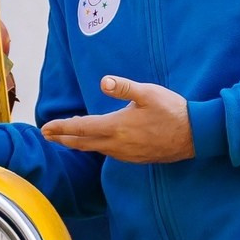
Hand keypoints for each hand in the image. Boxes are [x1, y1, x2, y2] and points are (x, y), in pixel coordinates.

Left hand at [39, 76, 192, 161]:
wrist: (194, 135)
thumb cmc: (172, 111)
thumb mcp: (149, 93)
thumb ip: (124, 87)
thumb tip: (104, 81)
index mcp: (117, 127)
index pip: (81, 128)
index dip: (61, 128)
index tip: (45, 128)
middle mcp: (117, 144)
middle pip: (82, 143)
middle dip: (62, 138)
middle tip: (46, 135)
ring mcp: (125, 153)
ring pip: (94, 149)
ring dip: (77, 142)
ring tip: (65, 136)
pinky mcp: (134, 157)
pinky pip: (107, 152)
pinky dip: (94, 146)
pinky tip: (94, 141)